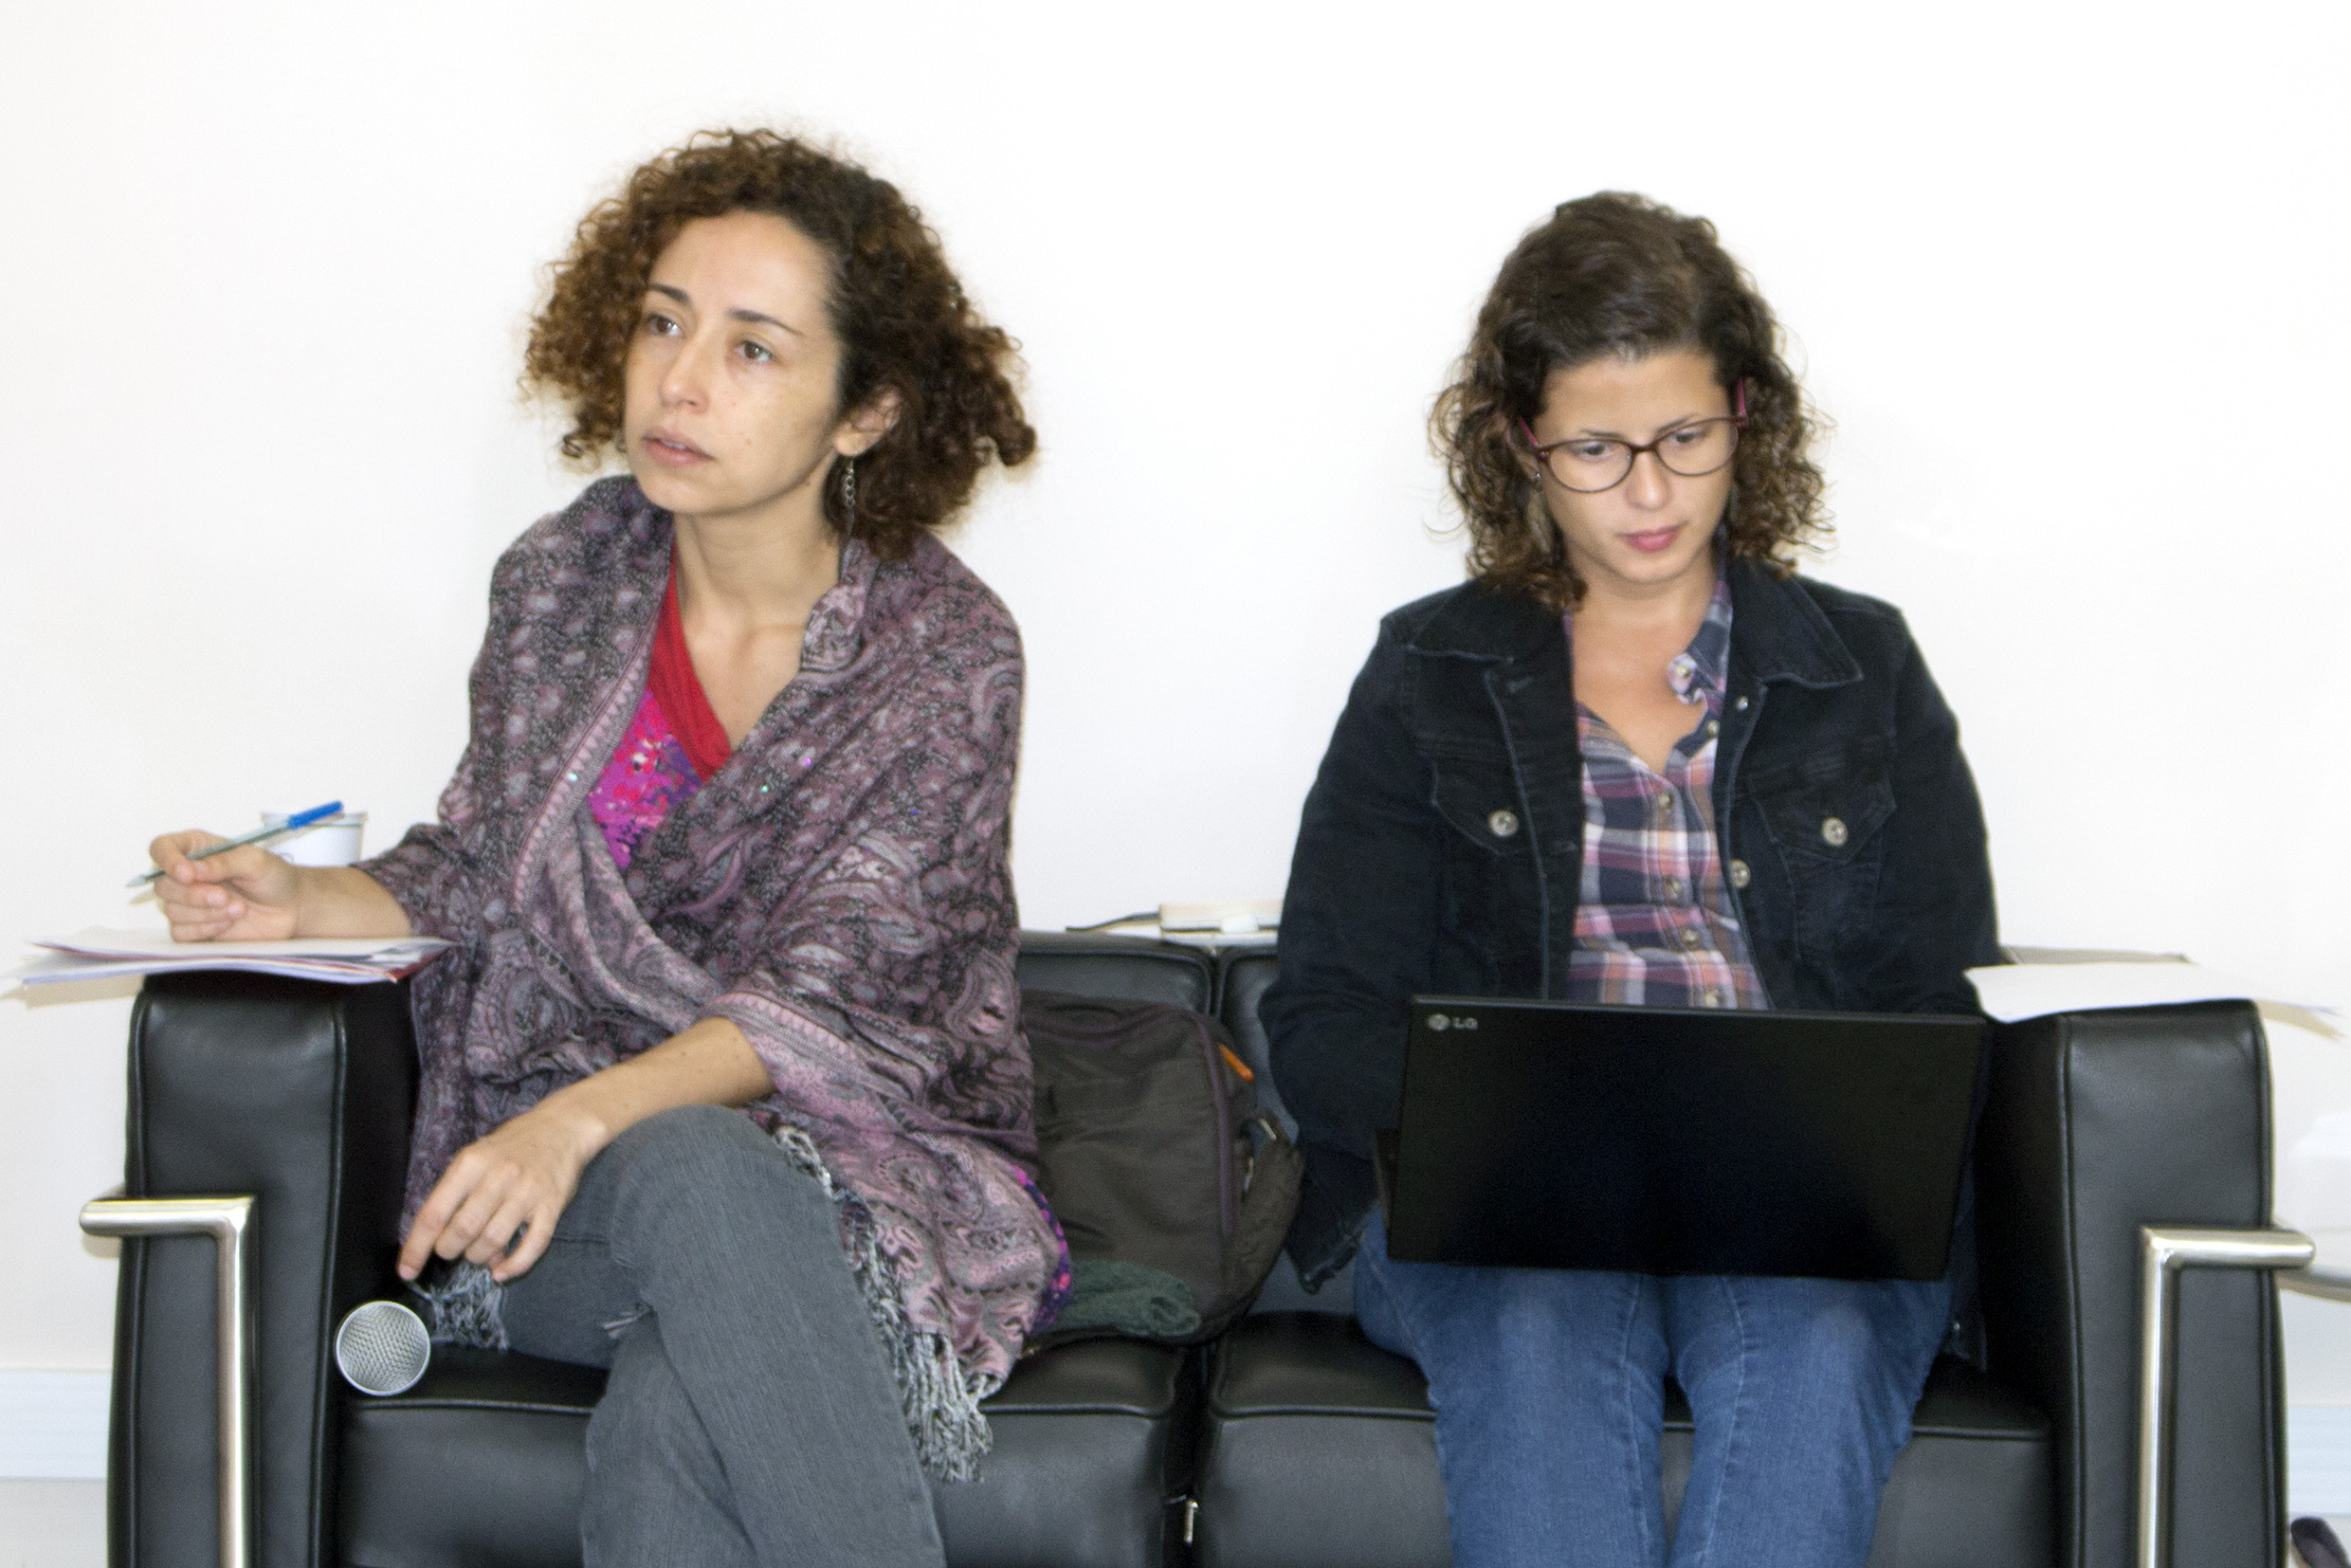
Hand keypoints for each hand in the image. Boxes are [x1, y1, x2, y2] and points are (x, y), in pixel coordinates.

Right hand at [147, 830, 305, 941]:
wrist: (291, 908)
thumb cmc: (274, 878)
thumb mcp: (256, 861)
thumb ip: (223, 862)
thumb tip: (192, 869)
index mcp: (197, 849)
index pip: (162, 848)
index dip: (167, 860)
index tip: (186, 874)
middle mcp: (188, 875)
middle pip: (163, 885)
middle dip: (194, 894)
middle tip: (224, 896)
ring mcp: (188, 902)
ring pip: (171, 910)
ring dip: (206, 913)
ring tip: (238, 908)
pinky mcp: (194, 926)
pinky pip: (180, 932)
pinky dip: (205, 929)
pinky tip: (228, 922)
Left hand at [398, 1098, 605, 1284]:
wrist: (563, 1126)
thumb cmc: (513, 1144)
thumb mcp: (476, 1155)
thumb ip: (458, 1193)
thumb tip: (442, 1237)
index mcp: (471, 1163)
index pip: (434, 1213)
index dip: (417, 1247)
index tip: (407, 1269)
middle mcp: (498, 1176)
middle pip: (462, 1231)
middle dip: (449, 1250)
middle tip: (452, 1249)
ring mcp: (527, 1192)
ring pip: (492, 1241)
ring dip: (478, 1257)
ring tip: (478, 1252)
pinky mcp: (552, 1206)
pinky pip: (532, 1245)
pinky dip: (514, 1266)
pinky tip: (502, 1271)